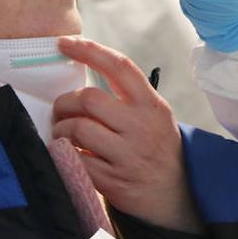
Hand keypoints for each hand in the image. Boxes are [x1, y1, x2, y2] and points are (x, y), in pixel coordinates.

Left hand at [52, 37, 199, 232]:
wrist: (176, 196)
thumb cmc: (158, 149)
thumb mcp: (154, 115)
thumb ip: (126, 96)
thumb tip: (84, 71)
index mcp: (151, 105)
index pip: (119, 67)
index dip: (89, 50)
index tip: (64, 43)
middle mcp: (141, 127)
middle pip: (89, 99)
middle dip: (65, 103)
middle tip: (61, 110)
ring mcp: (128, 155)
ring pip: (79, 129)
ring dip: (62, 130)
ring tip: (63, 133)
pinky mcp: (115, 181)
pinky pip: (77, 160)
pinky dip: (66, 155)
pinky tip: (70, 154)